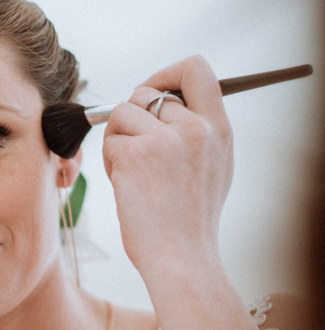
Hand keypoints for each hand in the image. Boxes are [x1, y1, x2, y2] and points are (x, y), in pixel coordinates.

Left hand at [102, 56, 232, 282]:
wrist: (182, 260)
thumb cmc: (189, 223)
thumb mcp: (212, 169)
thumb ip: (195, 134)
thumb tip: (162, 104)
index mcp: (219, 129)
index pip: (197, 69)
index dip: (166, 74)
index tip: (152, 92)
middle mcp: (196, 128)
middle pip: (145, 93)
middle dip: (130, 118)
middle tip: (133, 150)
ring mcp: (166, 140)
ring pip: (120, 113)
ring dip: (116, 140)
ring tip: (130, 174)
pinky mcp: (136, 154)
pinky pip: (109, 141)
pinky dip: (109, 163)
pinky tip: (126, 188)